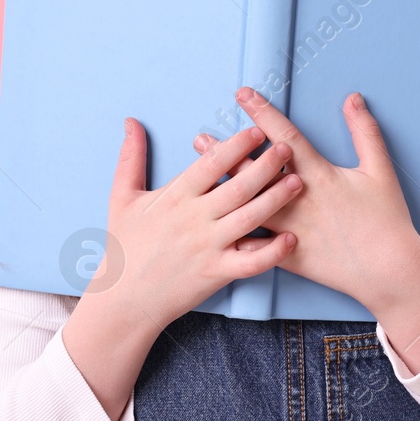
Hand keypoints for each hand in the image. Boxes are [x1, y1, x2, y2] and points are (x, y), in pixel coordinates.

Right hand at [97, 117, 304, 330]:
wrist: (125, 299)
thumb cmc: (125, 246)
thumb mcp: (121, 197)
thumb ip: (131, 156)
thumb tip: (131, 121)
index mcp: (175, 196)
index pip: (210, 163)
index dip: (236, 145)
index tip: (256, 131)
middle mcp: (194, 219)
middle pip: (238, 186)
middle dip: (265, 165)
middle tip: (286, 148)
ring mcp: (208, 247)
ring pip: (250, 218)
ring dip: (276, 199)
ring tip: (297, 181)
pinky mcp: (217, 273)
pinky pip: (251, 262)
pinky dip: (273, 251)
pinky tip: (291, 238)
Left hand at [193, 88, 419, 332]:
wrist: (388, 271)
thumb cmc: (387, 219)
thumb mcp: (380, 170)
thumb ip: (365, 131)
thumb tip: (353, 97)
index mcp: (319, 175)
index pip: (283, 137)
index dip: (262, 113)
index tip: (243, 94)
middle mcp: (298, 201)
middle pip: (253, 171)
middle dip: (226, 152)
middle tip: (201, 138)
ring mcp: (289, 230)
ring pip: (247, 205)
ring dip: (222, 188)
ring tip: (199, 176)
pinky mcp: (286, 256)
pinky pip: (253, 245)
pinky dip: (231, 235)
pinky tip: (210, 226)